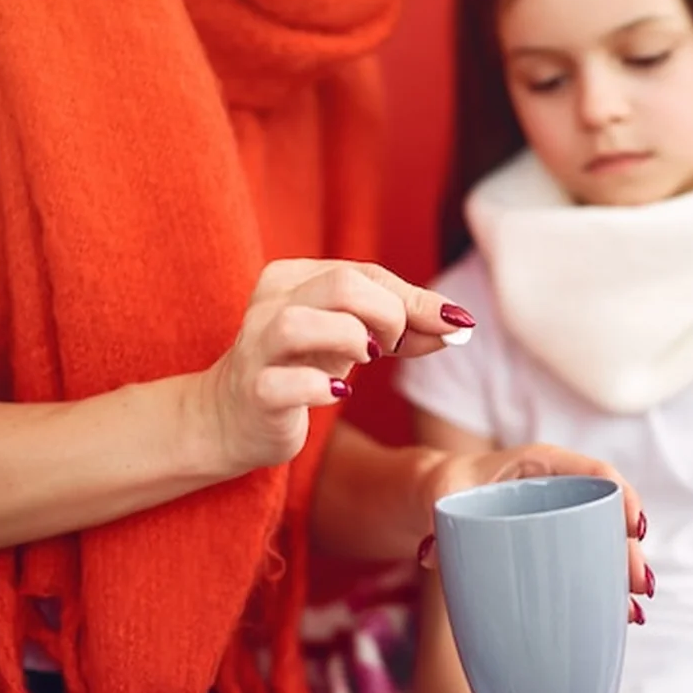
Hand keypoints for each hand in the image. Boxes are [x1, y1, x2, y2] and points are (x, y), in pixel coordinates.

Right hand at [197, 259, 476, 473]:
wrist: (234, 418)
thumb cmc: (301, 367)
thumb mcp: (353, 338)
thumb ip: (404, 326)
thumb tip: (458, 323)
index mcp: (293, 278)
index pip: (365, 274)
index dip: (414, 300)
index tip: (451, 325)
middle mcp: (269, 304)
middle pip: (340, 286)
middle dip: (387, 314)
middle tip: (392, 346)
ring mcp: (256, 349)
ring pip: (300, 324)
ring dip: (352, 340)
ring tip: (367, 359)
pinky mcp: (254, 392)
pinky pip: (284, 383)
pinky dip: (321, 387)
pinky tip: (339, 393)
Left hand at [416, 444, 652, 623]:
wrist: (437, 499)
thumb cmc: (447, 486)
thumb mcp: (442, 491)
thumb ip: (439, 513)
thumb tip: (434, 552)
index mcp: (542, 466)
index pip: (596, 473)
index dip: (623, 496)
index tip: (635, 526)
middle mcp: (560, 492)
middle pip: (608, 516)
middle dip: (629, 551)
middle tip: (639, 585)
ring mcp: (560, 521)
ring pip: (603, 545)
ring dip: (621, 575)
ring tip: (633, 610)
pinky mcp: (554, 547)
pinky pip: (588, 563)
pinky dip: (602, 587)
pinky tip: (616, 615)